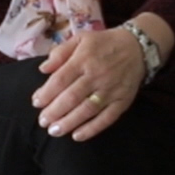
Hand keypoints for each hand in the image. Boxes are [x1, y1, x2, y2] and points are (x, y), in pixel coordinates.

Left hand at [31, 28, 147, 140]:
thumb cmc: (104, 43)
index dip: (46, 93)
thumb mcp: (81, 38)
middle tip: (42, 122)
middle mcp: (96, 75)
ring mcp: (110, 90)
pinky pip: (106, 118)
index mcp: (84, 59)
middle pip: (71, 97)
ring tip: (54, 131)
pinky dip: (92, 129)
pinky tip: (77, 136)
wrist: (137, 47)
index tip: (36, 103)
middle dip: (54, 112)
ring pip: (87, 110)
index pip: (61, 79)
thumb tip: (42, 69)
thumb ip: (60, 52)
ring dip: (69, 123)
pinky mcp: (122, 101)